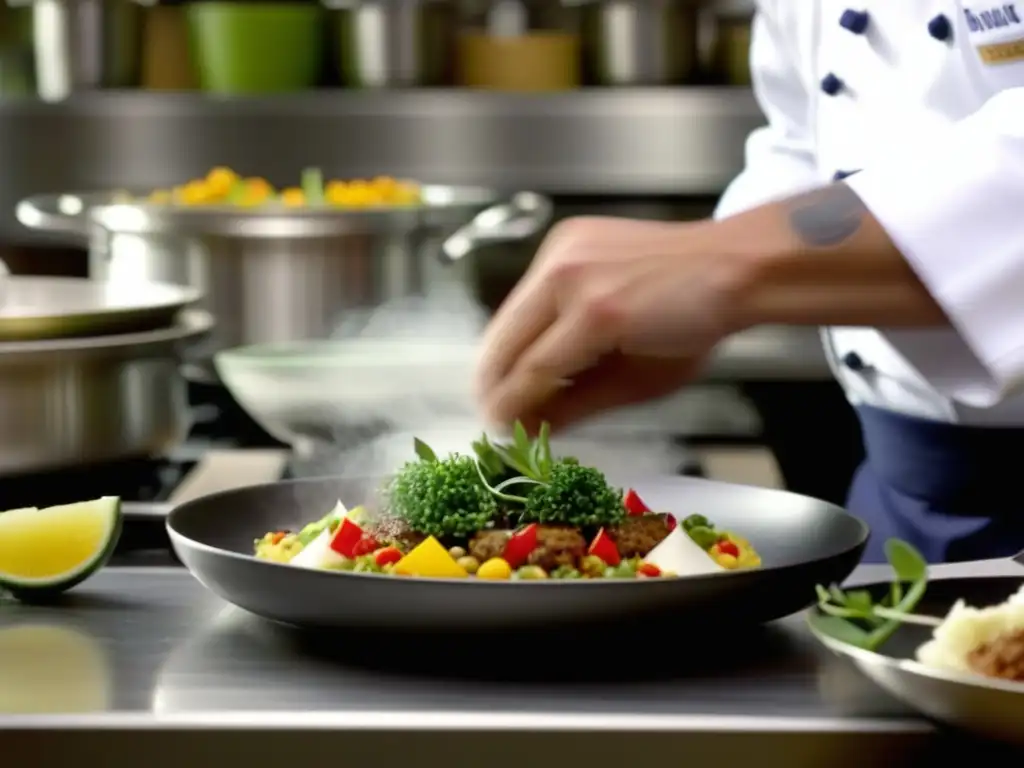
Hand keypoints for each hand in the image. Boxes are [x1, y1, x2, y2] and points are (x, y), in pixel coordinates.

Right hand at [475, 216, 748, 430]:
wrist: (731, 266)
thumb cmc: (697, 329)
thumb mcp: (640, 384)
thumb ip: (578, 406)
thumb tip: (531, 429)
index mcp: (596, 315)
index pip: (532, 371)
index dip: (509, 408)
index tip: (499, 434)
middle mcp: (569, 275)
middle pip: (506, 341)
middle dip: (492, 385)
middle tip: (491, 416)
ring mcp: (562, 251)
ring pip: (508, 316)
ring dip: (502, 356)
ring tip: (504, 389)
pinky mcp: (563, 239)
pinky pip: (528, 293)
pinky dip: (524, 326)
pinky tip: (531, 350)